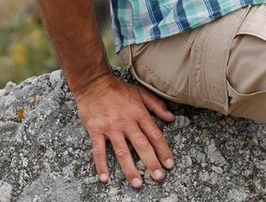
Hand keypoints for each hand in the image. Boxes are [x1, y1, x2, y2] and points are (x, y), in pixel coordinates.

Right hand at [73, 73, 175, 187]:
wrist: (93, 83)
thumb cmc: (118, 89)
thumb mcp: (141, 93)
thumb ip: (157, 105)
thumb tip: (171, 118)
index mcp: (139, 114)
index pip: (155, 135)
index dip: (163, 150)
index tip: (169, 164)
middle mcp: (127, 122)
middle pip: (142, 146)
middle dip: (151, 163)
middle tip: (158, 177)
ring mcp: (111, 127)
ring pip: (122, 152)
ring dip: (130, 169)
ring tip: (137, 183)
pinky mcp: (96, 130)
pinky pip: (99, 150)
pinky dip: (101, 165)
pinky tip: (105, 178)